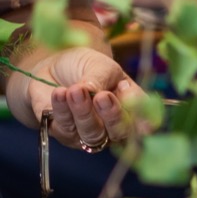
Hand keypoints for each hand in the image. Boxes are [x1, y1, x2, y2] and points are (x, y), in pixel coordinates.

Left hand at [17, 46, 150, 150]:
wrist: (53, 64)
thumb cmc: (84, 65)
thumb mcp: (99, 66)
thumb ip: (101, 80)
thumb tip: (94, 92)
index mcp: (129, 107)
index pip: (142, 121)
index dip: (143, 122)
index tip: (141, 119)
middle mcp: (111, 126)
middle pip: (118, 132)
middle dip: (112, 116)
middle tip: (102, 97)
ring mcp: (88, 133)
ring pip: (91, 133)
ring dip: (84, 111)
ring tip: (76, 90)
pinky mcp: (63, 133)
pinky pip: (65, 127)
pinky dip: (62, 109)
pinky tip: (60, 92)